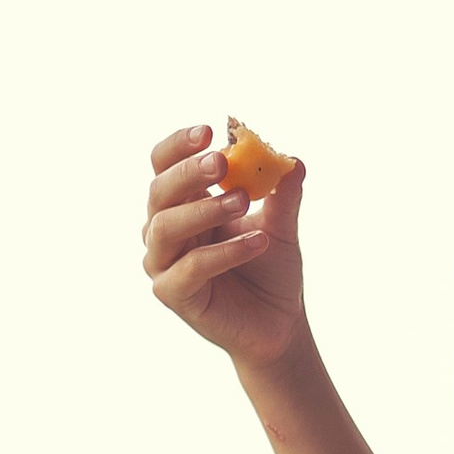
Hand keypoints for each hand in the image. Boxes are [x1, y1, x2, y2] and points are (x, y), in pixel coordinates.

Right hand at [143, 122, 309, 372]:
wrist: (279, 323)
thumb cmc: (270, 268)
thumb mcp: (282, 225)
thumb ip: (284, 194)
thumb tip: (294, 160)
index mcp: (183, 203)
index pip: (165, 165)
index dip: (179, 145)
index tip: (209, 130)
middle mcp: (164, 229)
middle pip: (159, 191)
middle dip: (188, 173)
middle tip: (221, 161)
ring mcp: (163, 263)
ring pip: (165, 227)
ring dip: (204, 209)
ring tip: (243, 201)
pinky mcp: (173, 294)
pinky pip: (190, 268)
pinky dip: (223, 252)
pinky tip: (257, 242)